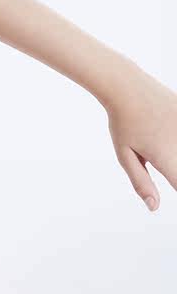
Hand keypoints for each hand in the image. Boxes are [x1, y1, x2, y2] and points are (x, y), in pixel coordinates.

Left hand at [105, 71, 176, 211]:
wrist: (127, 86)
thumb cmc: (123, 123)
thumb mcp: (125, 155)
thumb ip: (141, 182)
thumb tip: (153, 207)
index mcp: (166, 157)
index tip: (174, 187)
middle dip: (175, 171)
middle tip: (157, 157)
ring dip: (174, 153)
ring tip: (157, 143)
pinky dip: (175, 139)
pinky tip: (164, 132)